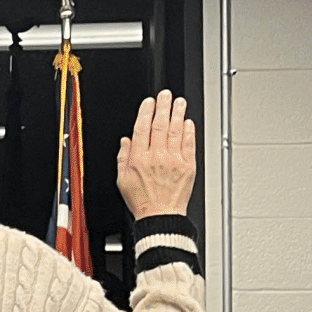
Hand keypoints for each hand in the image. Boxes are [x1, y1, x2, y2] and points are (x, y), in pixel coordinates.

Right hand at [116, 90, 194, 217]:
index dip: (146, 112)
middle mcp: (157, 157)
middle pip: (161, 125)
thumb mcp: (122, 180)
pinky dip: (189, 132)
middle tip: (166, 95)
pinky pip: (189, 145)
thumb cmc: (142, 201)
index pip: (142, 129)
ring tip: (179, 102)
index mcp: (139, 159)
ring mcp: (174, 161)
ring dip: (178, 114)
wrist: (161, 216)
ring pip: (176, 131)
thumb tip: (126, 141)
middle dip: (163, 107)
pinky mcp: (188, 167)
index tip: (149, 102)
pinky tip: (189, 123)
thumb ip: (123, 157)